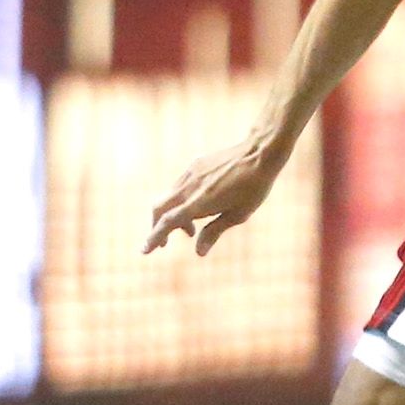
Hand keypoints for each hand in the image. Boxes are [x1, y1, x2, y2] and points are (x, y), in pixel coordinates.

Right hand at [143, 138, 283, 256]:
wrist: (260, 152)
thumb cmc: (253, 187)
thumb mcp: (237, 215)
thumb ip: (214, 232)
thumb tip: (198, 252)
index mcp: (198, 202)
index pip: (167, 222)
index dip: (154, 237)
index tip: (144, 250)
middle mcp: (189, 187)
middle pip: (159, 208)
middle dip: (156, 227)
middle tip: (163, 244)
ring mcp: (191, 174)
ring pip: (168, 197)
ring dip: (171, 215)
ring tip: (190, 229)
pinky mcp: (195, 165)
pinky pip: (179, 186)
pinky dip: (179, 201)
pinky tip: (197, 206)